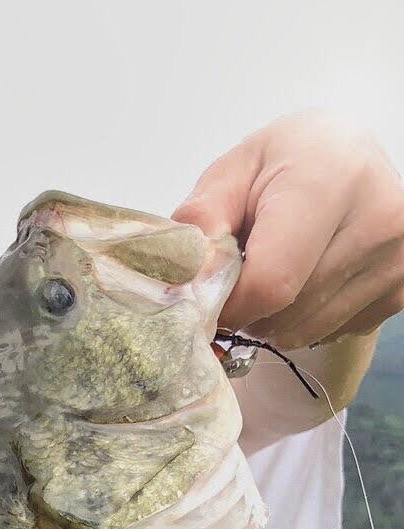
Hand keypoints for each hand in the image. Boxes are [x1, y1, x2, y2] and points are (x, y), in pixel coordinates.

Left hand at [172, 110, 403, 347]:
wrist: (347, 157)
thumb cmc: (283, 164)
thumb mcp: (231, 173)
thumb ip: (201, 222)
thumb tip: (185, 283)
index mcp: (331, 178)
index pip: (271, 283)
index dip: (228, 304)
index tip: (210, 293)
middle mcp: (379, 217)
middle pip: (285, 313)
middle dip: (248, 309)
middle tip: (244, 271)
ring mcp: (398, 257)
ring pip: (305, 331)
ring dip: (274, 318)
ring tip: (278, 270)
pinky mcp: (403, 286)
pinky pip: (330, 333)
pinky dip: (305, 319)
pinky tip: (309, 277)